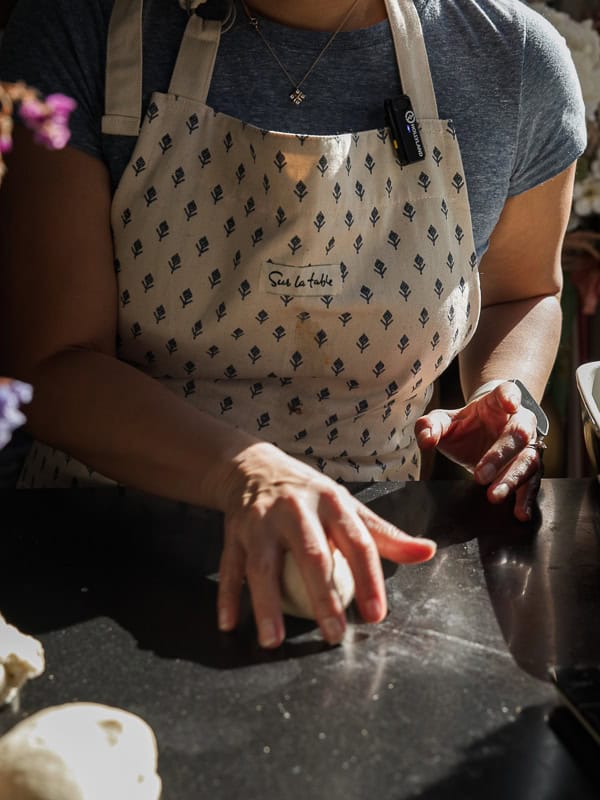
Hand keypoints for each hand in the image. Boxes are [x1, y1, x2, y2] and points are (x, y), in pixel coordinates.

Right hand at [216, 442, 436, 648]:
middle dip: (322, 597)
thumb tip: (427, 552)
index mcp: (331, 502)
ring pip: (262, 565)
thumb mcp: (347, 506)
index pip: (357, 541)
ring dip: (265, 604)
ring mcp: (260, 521)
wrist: (253, 467)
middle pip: (310, 555)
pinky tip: (230, 625)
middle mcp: (295, 509)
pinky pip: (230, 568)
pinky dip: (228, 596)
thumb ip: (385, 534)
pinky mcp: (234, 533)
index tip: (376, 615)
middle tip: (334, 635)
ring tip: (273, 641)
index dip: (370, 577)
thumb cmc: (309, 495)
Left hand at [415, 381, 542, 521]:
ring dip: (512, 479)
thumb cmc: (464, 424)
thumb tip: (426, 440)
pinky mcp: (529, 468)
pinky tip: (520, 512)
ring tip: (494, 496)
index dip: (510, 396)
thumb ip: (429, 426)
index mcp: (498, 403)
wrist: (481, 433)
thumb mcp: (442, 421)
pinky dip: (527, 498)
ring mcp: (527, 446)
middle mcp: (519, 422)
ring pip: (529, 460)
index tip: (509, 404)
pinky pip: (533, 482)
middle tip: (480, 475)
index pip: (508, 392)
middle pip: (518, 434)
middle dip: (499, 455)